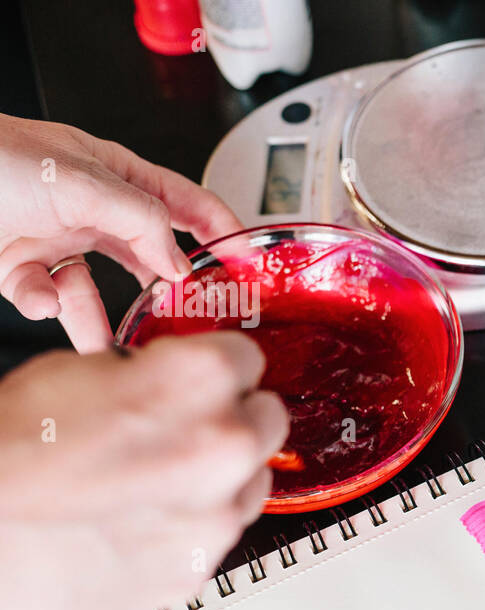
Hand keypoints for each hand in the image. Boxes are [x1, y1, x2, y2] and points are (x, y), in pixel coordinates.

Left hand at [0, 113, 241, 352]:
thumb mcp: (82, 180)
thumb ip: (142, 220)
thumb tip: (180, 263)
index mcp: (115, 175)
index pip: (187, 204)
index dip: (224, 233)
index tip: (251, 266)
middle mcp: (90, 210)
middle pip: (148, 257)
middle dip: (170, 290)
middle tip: (195, 319)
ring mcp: (55, 242)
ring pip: (100, 294)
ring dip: (109, 323)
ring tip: (124, 347)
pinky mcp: (21, 272)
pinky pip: (50, 302)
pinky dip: (49, 309)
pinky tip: (42, 301)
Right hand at [0, 332, 287, 609]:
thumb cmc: (3, 459)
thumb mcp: (70, 372)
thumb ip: (143, 374)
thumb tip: (163, 380)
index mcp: (196, 381)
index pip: (248, 357)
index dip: (216, 367)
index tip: (205, 379)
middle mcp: (223, 446)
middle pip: (267, 419)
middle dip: (230, 420)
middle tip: (184, 429)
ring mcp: (215, 515)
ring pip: (250, 482)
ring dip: (217, 479)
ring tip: (152, 483)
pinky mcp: (197, 570)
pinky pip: (215, 537)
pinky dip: (187, 528)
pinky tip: (137, 523)